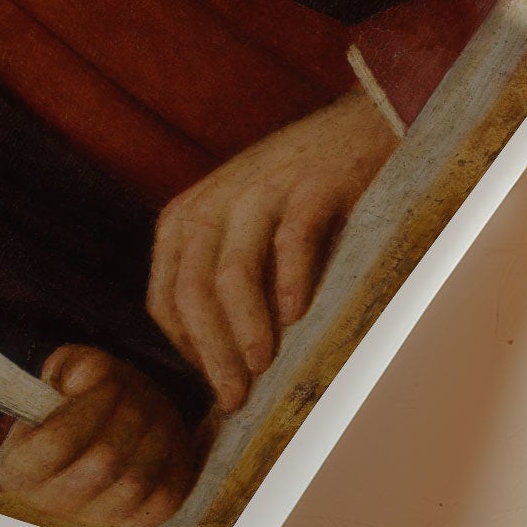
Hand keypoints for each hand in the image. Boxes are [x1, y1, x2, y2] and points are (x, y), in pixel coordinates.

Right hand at [0, 346, 199, 526]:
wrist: (106, 425)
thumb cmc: (84, 393)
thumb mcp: (66, 369)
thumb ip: (70, 367)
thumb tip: (86, 383)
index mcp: (19, 466)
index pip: (56, 443)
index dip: (89, 407)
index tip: (109, 381)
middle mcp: (51, 501)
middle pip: (100, 464)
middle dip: (126, 417)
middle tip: (134, 390)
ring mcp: (93, 518)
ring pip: (134, 483)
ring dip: (151, 435)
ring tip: (150, 407)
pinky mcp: (133, 524)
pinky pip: (162, 499)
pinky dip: (170, 463)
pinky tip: (164, 433)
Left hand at [147, 89, 397, 411]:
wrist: (361, 128)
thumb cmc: (300, 198)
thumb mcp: (243, 232)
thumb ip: (225, 282)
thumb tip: (222, 373)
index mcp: (188, 218)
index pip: (166, 298)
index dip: (188, 349)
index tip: (218, 385)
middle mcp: (215, 201)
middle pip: (193, 290)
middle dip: (212, 353)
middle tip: (236, 398)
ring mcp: (263, 188)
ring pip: (233, 271)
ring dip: (245, 328)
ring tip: (264, 367)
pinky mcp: (313, 183)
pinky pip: (292, 238)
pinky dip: (292, 282)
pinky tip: (300, 318)